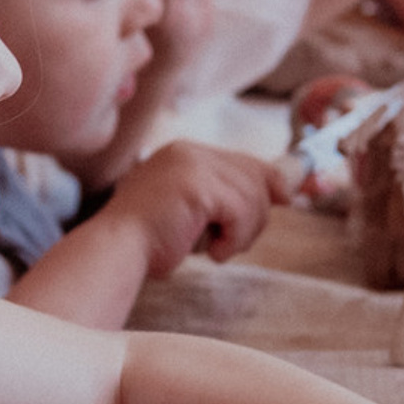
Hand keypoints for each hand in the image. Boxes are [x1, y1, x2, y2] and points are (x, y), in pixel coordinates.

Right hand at [102, 141, 289, 275]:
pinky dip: (234, 240)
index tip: (286, 198)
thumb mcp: (192, 210)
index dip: (268, 181)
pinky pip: (241, 213)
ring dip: (243, 233)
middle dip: (256, 215)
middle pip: (255, 175)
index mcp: (184, 153)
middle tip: (233, 242)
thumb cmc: (150, 238)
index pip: (244, 160)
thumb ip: (225, 196)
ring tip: (219, 249)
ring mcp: (192, 165)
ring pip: (252, 197)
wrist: (117, 249)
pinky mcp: (197, 186)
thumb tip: (284, 190)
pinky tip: (214, 252)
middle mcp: (189, 151)